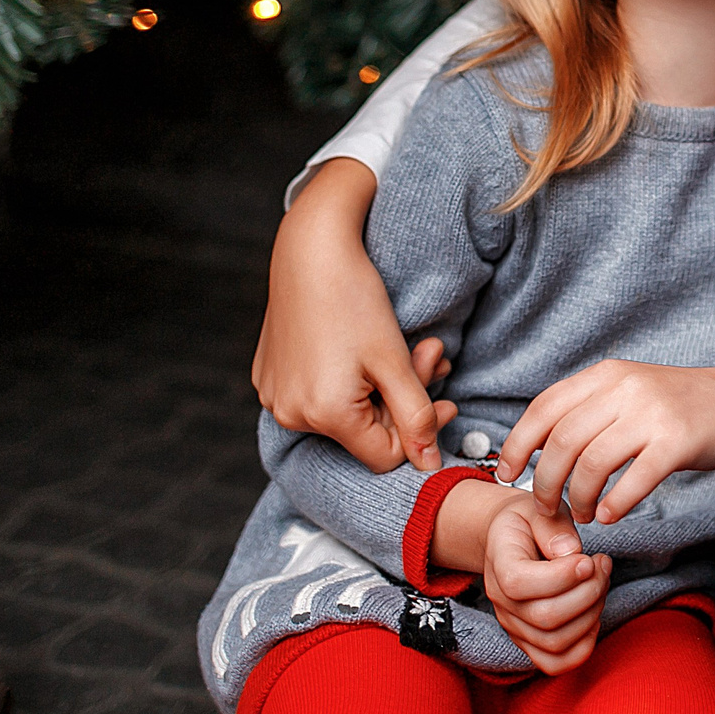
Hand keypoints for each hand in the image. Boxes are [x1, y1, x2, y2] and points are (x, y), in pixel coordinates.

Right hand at [252, 158, 456, 468]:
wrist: (310, 248)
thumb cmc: (354, 298)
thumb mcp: (395, 361)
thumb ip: (416, 417)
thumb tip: (431, 466)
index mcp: (323, 415)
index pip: (386, 455)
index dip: (421, 429)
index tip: (445, 397)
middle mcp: (290, 414)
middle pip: (365, 432)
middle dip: (404, 399)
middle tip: (430, 355)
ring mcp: (274, 396)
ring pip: (344, 413)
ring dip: (380, 388)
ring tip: (402, 348)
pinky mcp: (269, 376)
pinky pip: (317, 394)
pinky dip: (348, 379)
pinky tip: (362, 347)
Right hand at [483, 495, 609, 673]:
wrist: (509, 541)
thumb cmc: (528, 524)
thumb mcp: (538, 509)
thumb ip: (553, 526)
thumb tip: (570, 552)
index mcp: (498, 563)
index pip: (519, 583)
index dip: (561, 576)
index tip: (588, 558)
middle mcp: (501, 602)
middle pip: (545, 617)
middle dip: (589, 592)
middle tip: (602, 565)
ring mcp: (514, 626)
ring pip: (556, 642)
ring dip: (592, 613)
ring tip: (601, 582)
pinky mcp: (529, 643)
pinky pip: (556, 663)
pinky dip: (584, 644)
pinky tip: (593, 613)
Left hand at [497, 362, 714, 524]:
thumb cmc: (673, 407)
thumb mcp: (627, 392)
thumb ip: (587, 409)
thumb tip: (536, 445)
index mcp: (605, 375)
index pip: (544, 408)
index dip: (518, 444)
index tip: (507, 473)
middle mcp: (625, 388)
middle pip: (563, 441)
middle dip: (546, 483)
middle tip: (547, 508)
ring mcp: (652, 414)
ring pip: (593, 464)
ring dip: (580, 498)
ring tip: (584, 514)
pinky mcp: (678, 441)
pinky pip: (634, 480)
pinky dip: (614, 504)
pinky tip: (610, 515)